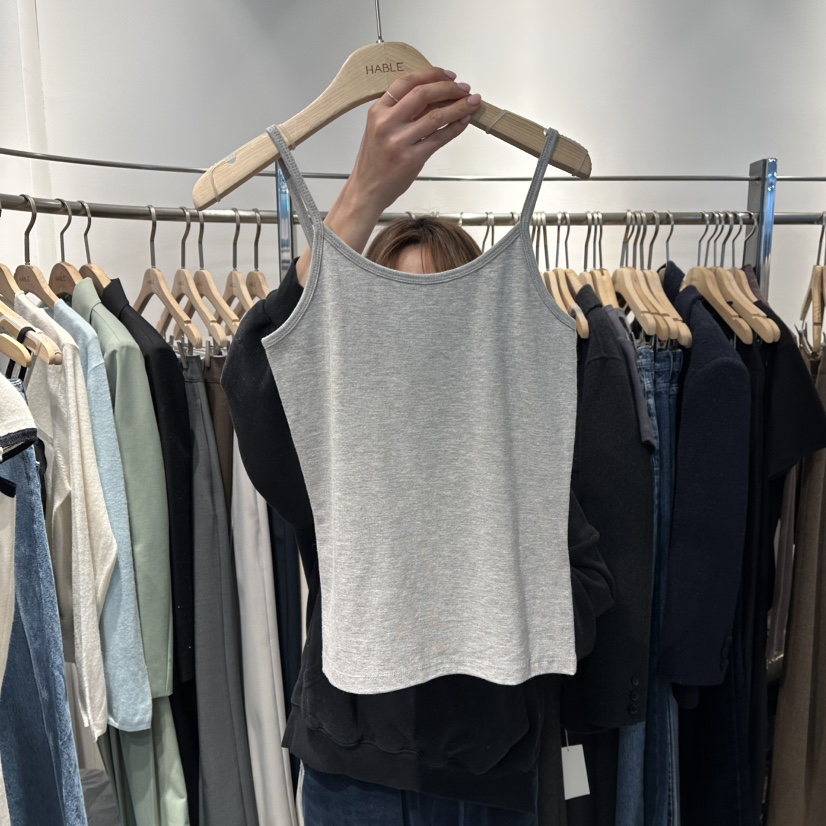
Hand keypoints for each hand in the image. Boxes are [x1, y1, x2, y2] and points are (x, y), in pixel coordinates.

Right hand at [349, 68, 480, 208]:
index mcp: (378, 111)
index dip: (431, 74)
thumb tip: (434, 95)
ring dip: (459, 107)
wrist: (367, 189)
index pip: (407, 82)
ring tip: (472, 102)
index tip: (448, 76)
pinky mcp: (412, 159)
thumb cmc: (374, 161)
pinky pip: (440, 138)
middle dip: (449, 88)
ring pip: (436, 116)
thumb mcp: (379, 128)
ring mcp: (400, 141)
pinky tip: (464, 121)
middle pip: (423, 94)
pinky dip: (455, 127)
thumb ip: (400, 111)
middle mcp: (387, 123)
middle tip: (464, 88)